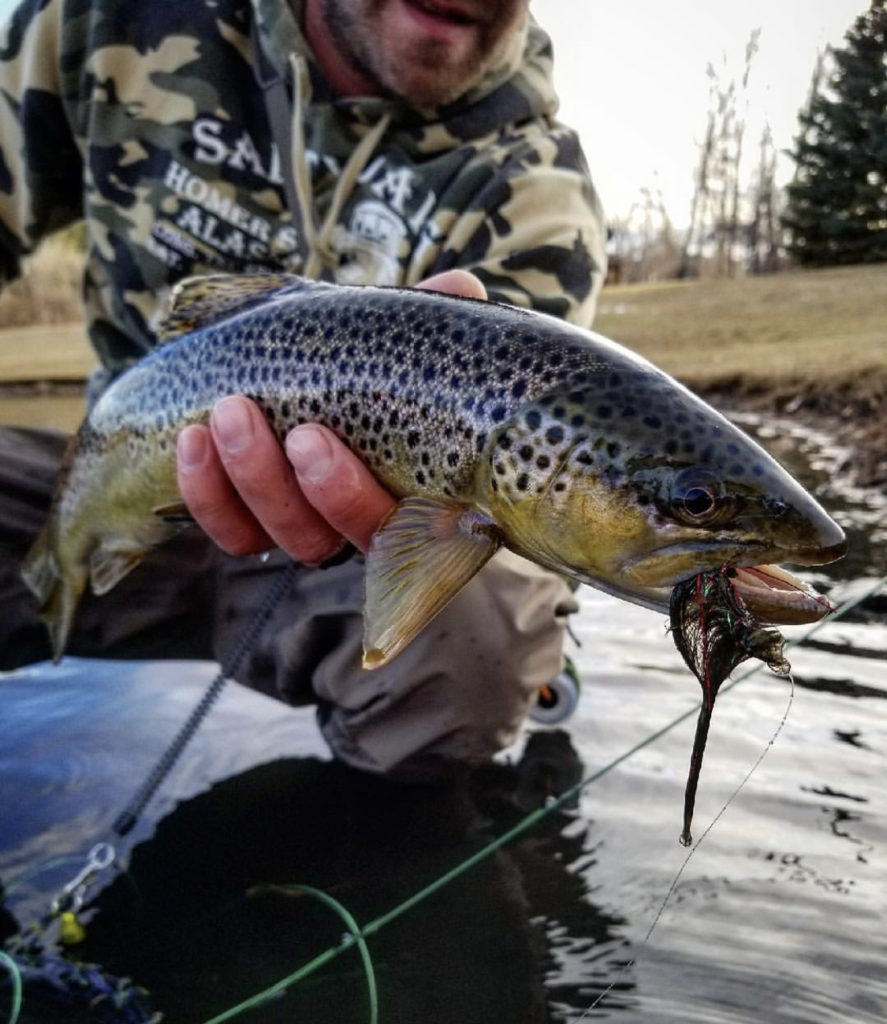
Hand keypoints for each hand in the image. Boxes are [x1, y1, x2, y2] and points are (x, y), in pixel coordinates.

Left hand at [176, 269, 486, 563]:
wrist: (322, 371)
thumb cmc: (384, 363)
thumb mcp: (408, 340)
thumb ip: (436, 322)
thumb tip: (460, 287)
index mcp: (407, 494)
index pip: (386, 525)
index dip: (345, 494)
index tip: (312, 437)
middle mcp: (354, 523)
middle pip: (321, 538)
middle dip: (286, 484)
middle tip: (264, 420)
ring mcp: (304, 523)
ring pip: (273, 535)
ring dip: (245, 478)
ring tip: (225, 412)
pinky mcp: (256, 519)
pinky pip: (232, 531)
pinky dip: (206, 492)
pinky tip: (192, 439)